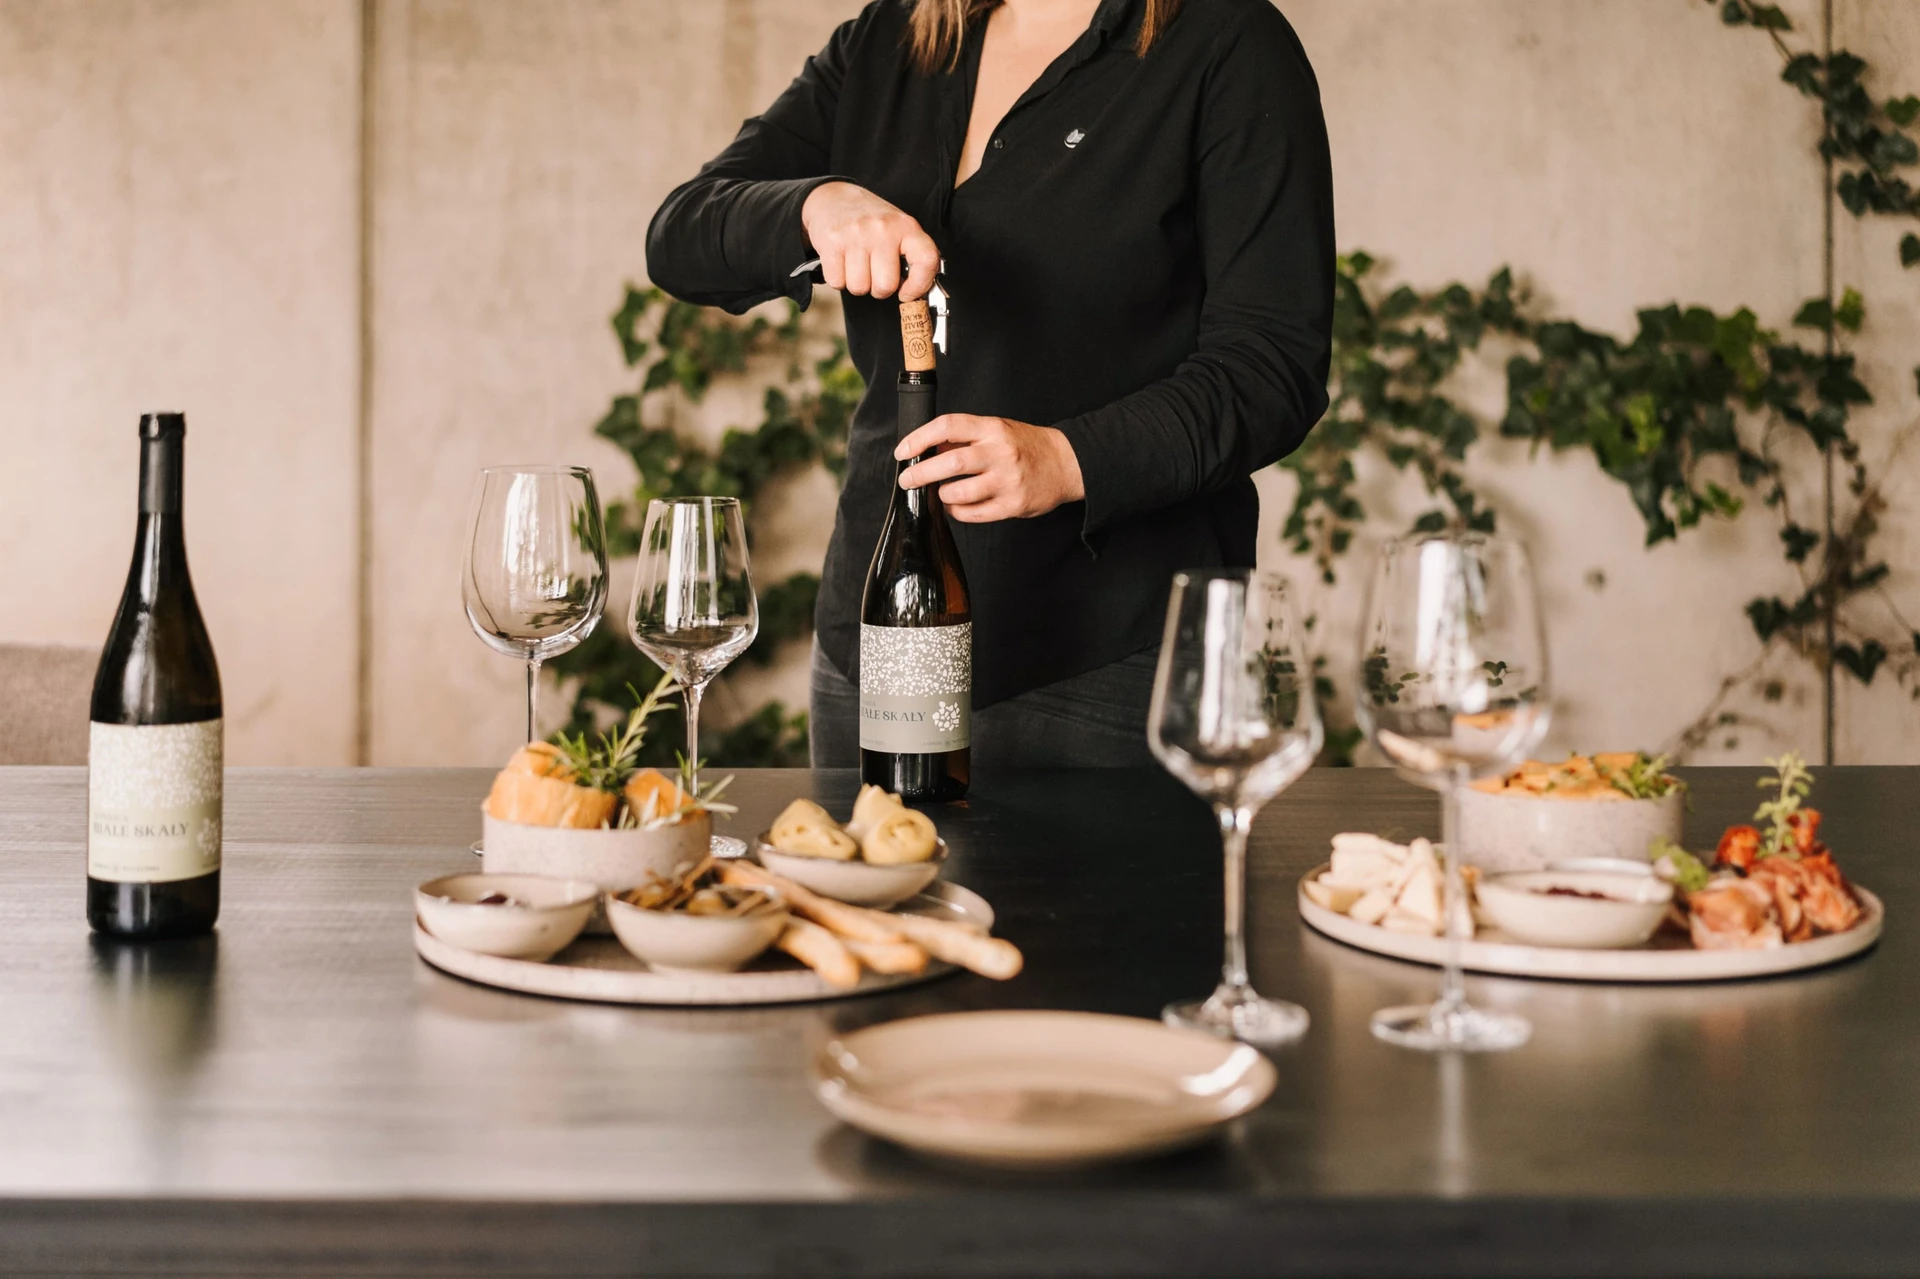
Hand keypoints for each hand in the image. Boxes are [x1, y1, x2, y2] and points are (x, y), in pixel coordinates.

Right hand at [800, 182, 939, 300]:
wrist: (834, 197)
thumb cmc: (870, 220)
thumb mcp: (898, 229)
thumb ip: (912, 257)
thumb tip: (917, 292)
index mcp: (906, 226)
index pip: (926, 261)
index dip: (920, 285)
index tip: (908, 293)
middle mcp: (882, 229)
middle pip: (885, 287)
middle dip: (879, 288)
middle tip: (874, 272)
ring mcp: (856, 236)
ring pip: (859, 288)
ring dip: (858, 283)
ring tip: (857, 264)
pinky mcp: (832, 243)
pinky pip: (837, 282)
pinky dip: (839, 279)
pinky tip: (842, 262)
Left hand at [895, 415, 1084, 521]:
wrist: (1066, 463)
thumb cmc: (1025, 446)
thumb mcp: (997, 430)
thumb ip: (965, 439)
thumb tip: (926, 450)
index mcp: (993, 428)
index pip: (947, 426)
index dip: (919, 438)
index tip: (903, 451)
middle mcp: (999, 452)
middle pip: (949, 463)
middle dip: (920, 473)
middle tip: (907, 480)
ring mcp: (1007, 480)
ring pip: (959, 492)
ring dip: (942, 495)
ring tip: (941, 493)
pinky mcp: (1013, 505)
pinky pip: (974, 514)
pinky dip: (958, 511)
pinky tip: (957, 506)